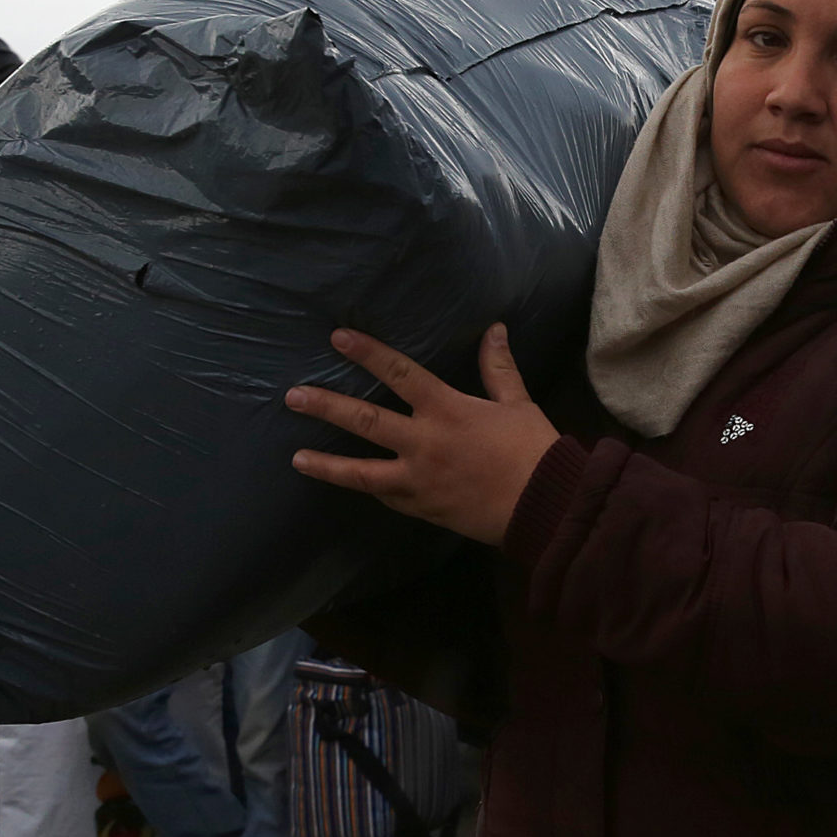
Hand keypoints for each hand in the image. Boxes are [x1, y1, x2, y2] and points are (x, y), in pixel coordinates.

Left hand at [284, 324, 559, 546]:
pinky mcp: (421, 507)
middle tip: (293, 397)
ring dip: (327, 464)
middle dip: (326, 406)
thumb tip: (495, 329)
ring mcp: (417, 479)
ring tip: (297, 458)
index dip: (367, 352)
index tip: (338, 339)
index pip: (398, 372)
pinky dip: (368, 487)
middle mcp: (423, 442)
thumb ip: (498, 367)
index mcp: (446, 409)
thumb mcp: (517, 403)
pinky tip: (351, 481)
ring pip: (361, 472)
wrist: (544, 506)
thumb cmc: (533, 451)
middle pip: (365, 419)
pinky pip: (386, 495)